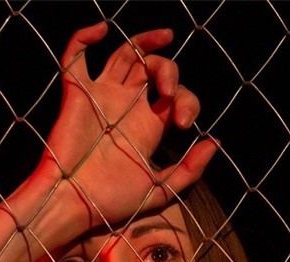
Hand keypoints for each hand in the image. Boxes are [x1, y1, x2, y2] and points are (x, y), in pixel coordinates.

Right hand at [40, 23, 216, 228]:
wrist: (76, 203)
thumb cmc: (113, 202)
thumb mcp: (161, 190)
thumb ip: (190, 170)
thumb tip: (214, 142)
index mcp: (146, 126)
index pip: (173, 96)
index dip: (186, 100)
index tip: (182, 121)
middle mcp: (125, 107)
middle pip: (151, 69)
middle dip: (170, 72)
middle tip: (170, 92)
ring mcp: (101, 97)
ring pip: (124, 54)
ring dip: (145, 43)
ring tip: (166, 37)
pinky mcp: (76, 94)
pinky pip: (75, 57)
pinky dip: (84, 37)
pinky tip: (102, 30)